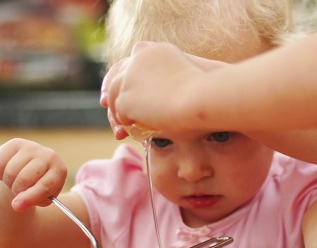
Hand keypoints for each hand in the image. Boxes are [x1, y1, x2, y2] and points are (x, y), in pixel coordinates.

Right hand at [0, 138, 66, 211]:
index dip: (30, 197)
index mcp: (59, 171)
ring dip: (8, 182)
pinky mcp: (16, 143)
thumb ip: (32, 201)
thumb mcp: (42, 197)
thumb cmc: (39, 186)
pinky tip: (6, 173)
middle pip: (25, 178)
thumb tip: (16, 205)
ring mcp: (33, 147)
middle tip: (18, 191)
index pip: (45, 185)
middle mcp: (49, 156)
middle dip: (17, 190)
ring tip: (14, 182)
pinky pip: (0, 162)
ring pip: (11, 171)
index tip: (17, 206)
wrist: (32, 168)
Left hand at [100, 41, 226, 138]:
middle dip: (113, 92)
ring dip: (117, 108)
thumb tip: (168, 88)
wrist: (200, 98)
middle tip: (112, 106)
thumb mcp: (188, 71)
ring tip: (123, 122)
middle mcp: (137, 59)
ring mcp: (129, 78)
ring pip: (114, 94)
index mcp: (152, 50)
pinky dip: (123, 121)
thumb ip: (171, 74)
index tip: (125, 89)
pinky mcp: (125, 98)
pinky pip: (119, 112)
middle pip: (117, 76)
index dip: (126, 76)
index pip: (131, 62)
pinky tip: (129, 129)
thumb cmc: (204, 89)